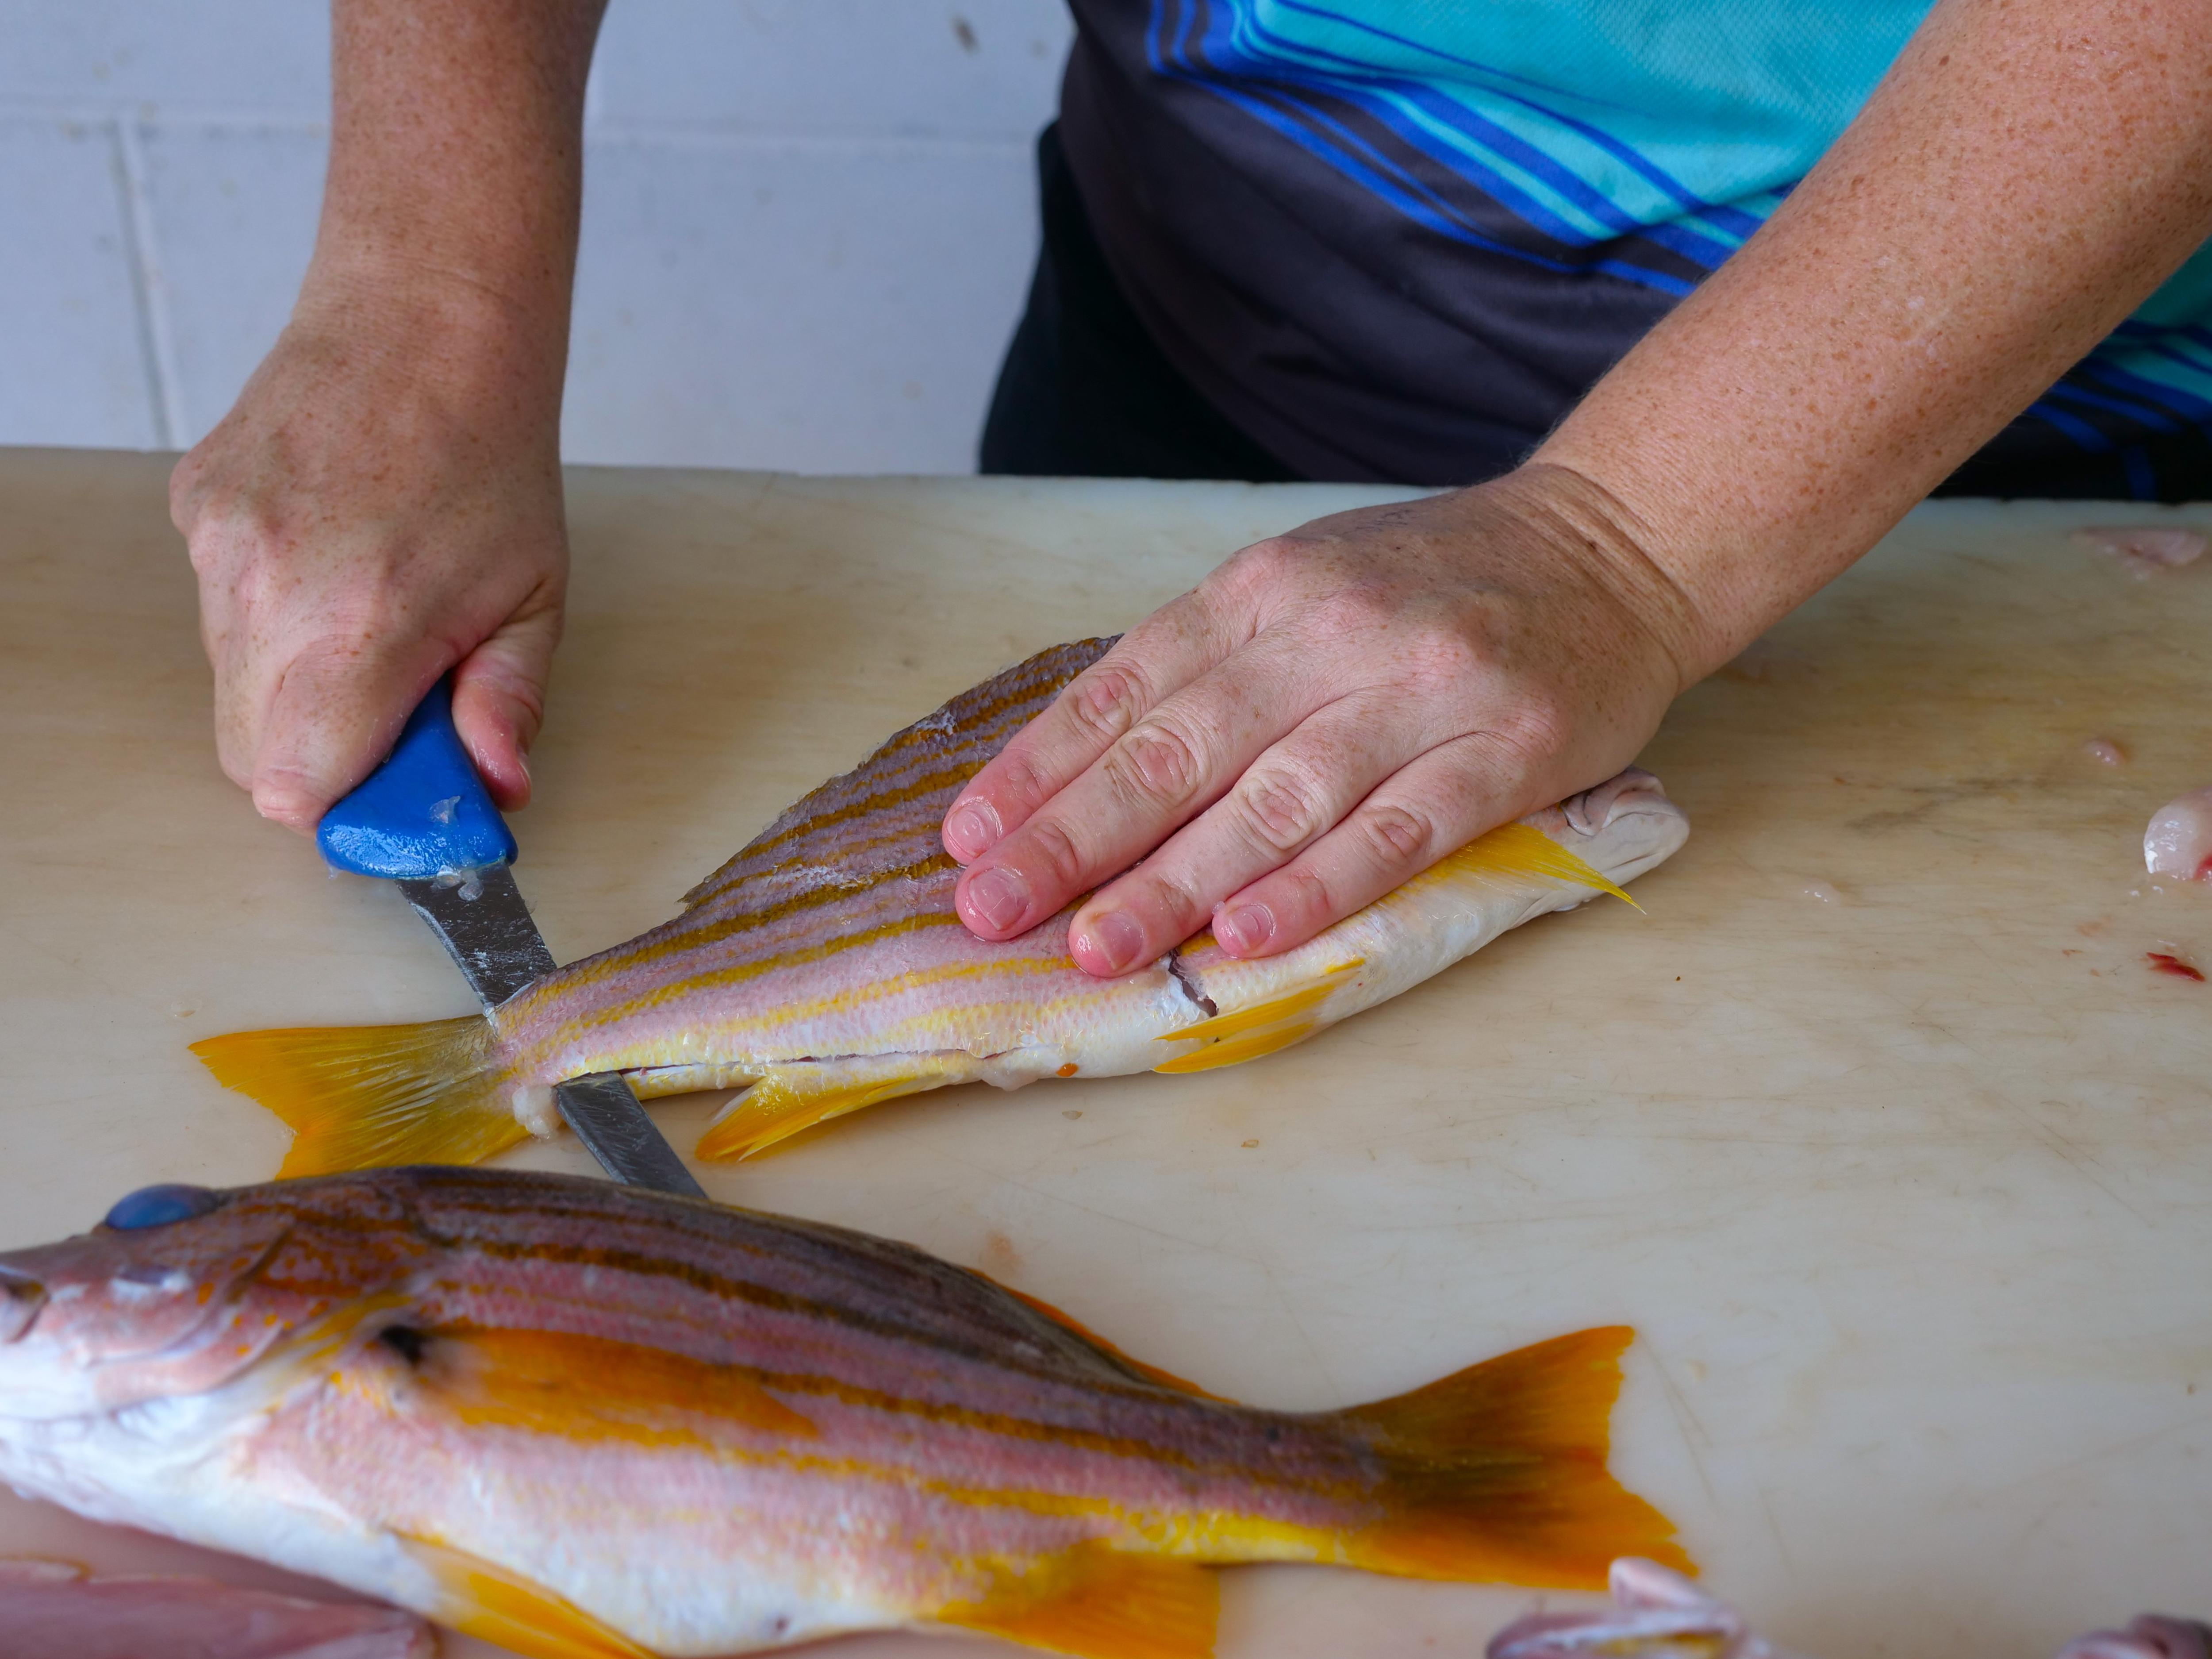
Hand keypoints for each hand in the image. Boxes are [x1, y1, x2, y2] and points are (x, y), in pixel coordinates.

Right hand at [172, 271, 568, 831]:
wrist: (425, 328)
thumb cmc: (491, 465)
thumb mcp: (533, 598)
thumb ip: (507, 704)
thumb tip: (495, 789)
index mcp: (362, 626)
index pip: (293, 787)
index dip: (342, 804)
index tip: (390, 782)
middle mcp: (270, 591)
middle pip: (251, 754)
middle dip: (318, 756)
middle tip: (391, 706)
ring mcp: (218, 546)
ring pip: (230, 684)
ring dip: (294, 682)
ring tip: (367, 610)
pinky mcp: (193, 510)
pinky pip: (215, 607)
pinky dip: (266, 611)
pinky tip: (328, 554)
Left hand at [941, 465, 1713, 974]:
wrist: (1614, 546)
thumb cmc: (1435, 581)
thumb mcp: (1304, 581)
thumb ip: (1208, 659)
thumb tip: (1087, 764)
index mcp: (1264, 586)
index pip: (1125, 687)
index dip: (1039, 771)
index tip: (966, 843)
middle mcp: (1330, 630)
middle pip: (1180, 747)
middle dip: (1075, 839)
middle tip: (994, 913)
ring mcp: (1420, 691)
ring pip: (1276, 798)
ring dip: (1177, 881)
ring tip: (1097, 947)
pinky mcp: (1503, 750)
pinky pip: (1396, 830)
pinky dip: (1317, 886)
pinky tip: (1246, 935)